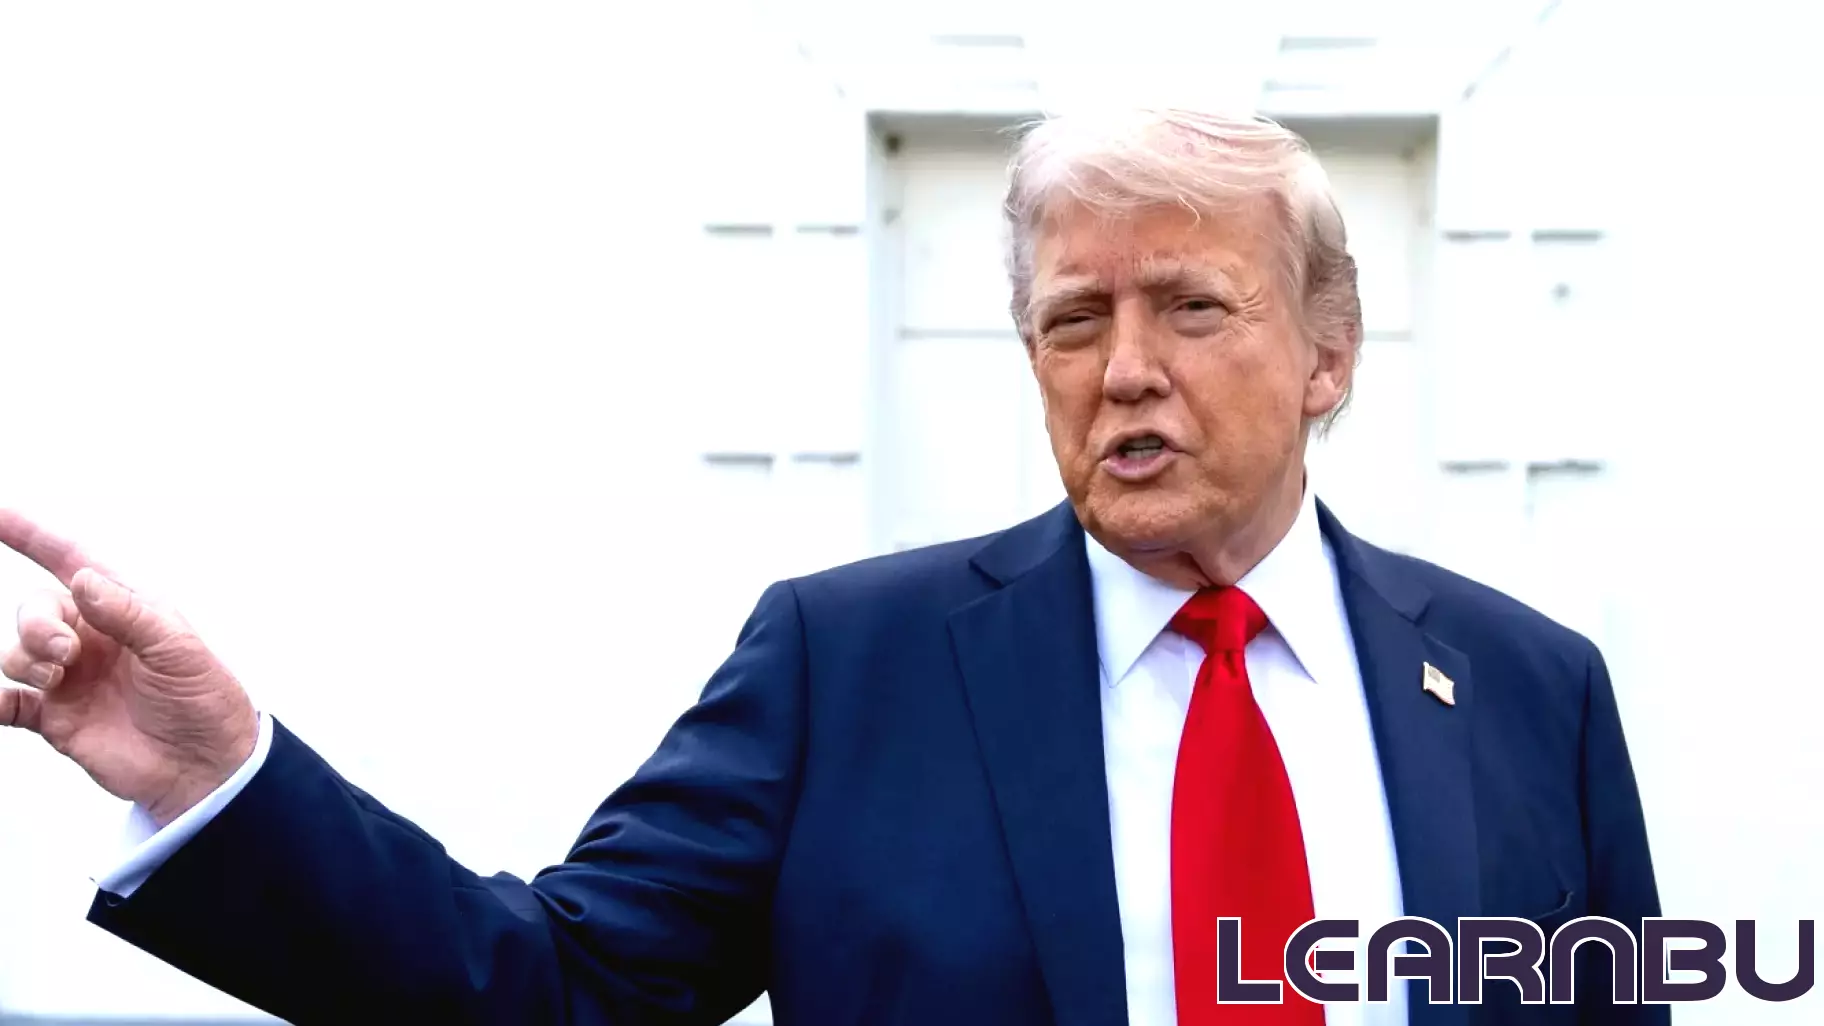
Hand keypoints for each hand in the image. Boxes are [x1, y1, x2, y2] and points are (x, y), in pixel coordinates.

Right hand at [1, 509, 257, 826]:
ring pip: (17, 653)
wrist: (207, 765)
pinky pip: (9, 705)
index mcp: (123, 609)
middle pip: (34, 610)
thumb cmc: (204, 698)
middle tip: (66, 651)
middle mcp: (91, 638)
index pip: (69, 560)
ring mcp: (71, 678)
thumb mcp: (177, 649)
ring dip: (25, 658)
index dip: (30, 534)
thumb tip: (81, 581)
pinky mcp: (57, 719)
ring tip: (58, 676)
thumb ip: (128, 614)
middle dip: (36, 623)